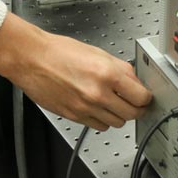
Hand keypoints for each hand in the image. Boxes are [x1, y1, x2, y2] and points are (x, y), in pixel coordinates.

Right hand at [0, 13, 151, 130]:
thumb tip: (135, 81)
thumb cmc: (60, 52)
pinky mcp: (74, 116)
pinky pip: (98, 126)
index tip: (145, 97)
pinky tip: (98, 108)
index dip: (146, 98)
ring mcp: (85, 108)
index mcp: (108, 74)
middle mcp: (98, 93)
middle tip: (133, 102)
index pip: (141, 97)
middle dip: (135, 109)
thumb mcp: (98, 53)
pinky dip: (102, 120)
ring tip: (113, 103)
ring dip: (118, 115)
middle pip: (131, 114)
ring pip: (116, 123)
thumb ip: (120, 69)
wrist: (32, 59)